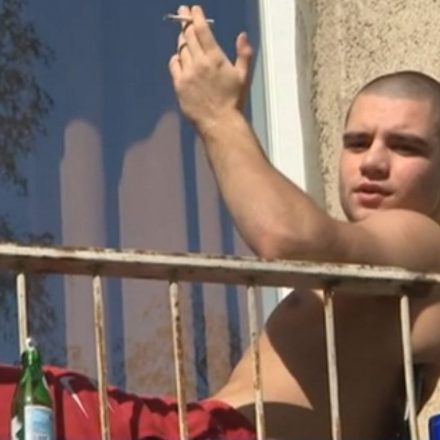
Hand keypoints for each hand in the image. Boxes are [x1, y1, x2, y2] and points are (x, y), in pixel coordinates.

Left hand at [168, 5, 252, 132]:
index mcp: (215, 59)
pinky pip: (174, 64)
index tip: (193, 9)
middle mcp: (199, 63)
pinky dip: (176, 58)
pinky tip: (180, 57)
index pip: (202, 31)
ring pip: (181, 49)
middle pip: (188, 36)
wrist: (219, 122)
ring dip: (182, 40)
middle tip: (183, 12)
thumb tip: (242, 36)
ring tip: (184, 35)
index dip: (196, 17)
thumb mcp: (243, 77)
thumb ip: (244, 54)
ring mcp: (187, 74)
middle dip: (186, 22)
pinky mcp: (179, 85)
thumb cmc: (233, 101)